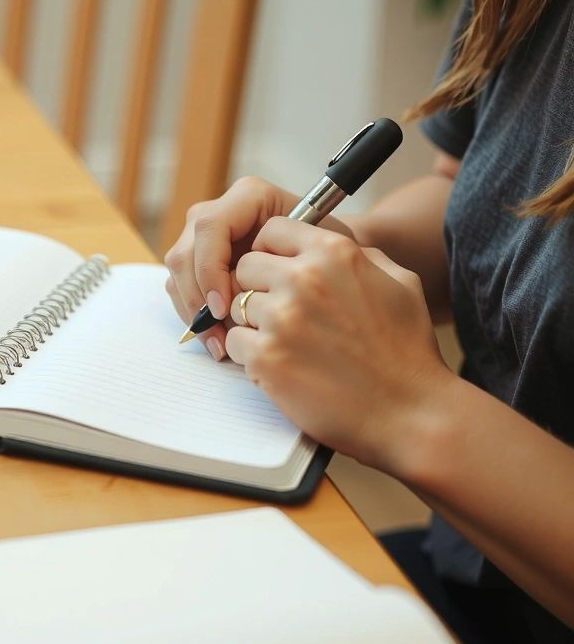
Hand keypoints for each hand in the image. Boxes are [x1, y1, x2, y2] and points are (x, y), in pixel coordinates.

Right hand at [163, 177, 353, 360]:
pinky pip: (180, 287)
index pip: (209, 227)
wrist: (326, 264)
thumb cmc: (328, 258)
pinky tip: (216, 339)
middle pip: (185, 251)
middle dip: (195, 297)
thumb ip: (285, 263)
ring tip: (218, 343)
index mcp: (249, 197)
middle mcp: (220, 211)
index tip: (224, 308)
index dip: (209, 269)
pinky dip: (193, 315)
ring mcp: (204, 237)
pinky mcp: (199, 262)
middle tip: (216, 333)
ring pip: (177, 272)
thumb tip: (241, 296)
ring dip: (192, 311)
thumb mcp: (321, 254)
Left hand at [226, 217, 450, 470]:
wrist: (409, 412)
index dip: (269, 253)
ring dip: (253, 325)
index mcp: (335, 253)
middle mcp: (304, 279)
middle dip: (256, 289)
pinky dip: (249, 356)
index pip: (271, 230)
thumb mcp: (398, 283)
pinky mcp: (265, 357)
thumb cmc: (407, 351)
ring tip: (285, 345)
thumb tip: (326, 246)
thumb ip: (359, 256)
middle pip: (245, 267)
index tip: (276, 274)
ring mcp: (282, 318)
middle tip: (278, 315)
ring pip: (236, 306)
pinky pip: (234, 343)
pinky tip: (280, 366)